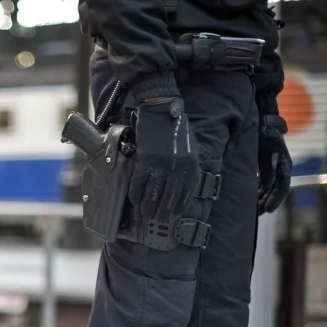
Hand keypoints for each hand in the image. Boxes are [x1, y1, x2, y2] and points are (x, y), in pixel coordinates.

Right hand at [128, 97, 201, 221]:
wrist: (161, 109)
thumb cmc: (176, 127)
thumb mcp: (191, 147)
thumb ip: (188, 165)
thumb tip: (183, 184)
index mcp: (191, 164)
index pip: (186, 192)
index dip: (179, 205)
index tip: (174, 213)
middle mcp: (177, 167)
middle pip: (169, 196)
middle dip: (162, 210)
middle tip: (157, 218)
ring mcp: (160, 164)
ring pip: (153, 193)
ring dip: (148, 206)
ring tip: (145, 214)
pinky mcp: (145, 160)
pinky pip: (139, 183)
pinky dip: (136, 194)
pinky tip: (134, 200)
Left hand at [257, 114, 291, 215]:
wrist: (260, 120)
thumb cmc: (264, 133)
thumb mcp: (266, 149)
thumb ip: (267, 167)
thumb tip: (267, 186)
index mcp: (283, 164)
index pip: (282, 186)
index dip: (276, 199)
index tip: (267, 210)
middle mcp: (278, 169)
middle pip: (274, 191)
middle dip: (265, 203)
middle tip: (255, 215)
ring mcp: (270, 169)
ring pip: (267, 189)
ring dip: (260, 200)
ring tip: (250, 212)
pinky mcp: (262, 168)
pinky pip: (260, 184)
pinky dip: (255, 192)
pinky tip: (246, 200)